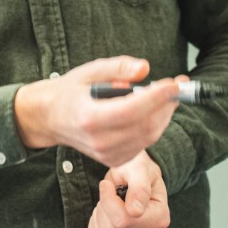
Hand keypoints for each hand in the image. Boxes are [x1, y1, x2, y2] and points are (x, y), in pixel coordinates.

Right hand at [13, 56, 182, 166]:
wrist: (50, 118)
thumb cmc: (70, 91)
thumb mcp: (89, 71)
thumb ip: (118, 68)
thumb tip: (144, 68)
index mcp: (90, 118)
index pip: (131, 111)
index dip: (157, 97)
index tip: (175, 83)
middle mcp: (99, 141)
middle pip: (146, 126)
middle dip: (166, 105)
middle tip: (177, 85)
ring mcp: (107, 154)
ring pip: (149, 136)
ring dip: (164, 114)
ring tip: (167, 94)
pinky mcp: (114, 159)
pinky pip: (144, 143)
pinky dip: (154, 126)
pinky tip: (153, 110)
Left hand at [87, 151, 170, 227]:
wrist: (133, 175)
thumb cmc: (137, 169)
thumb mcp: (139, 169)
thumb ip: (140, 188)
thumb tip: (135, 212)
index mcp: (160, 218)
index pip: (124, 220)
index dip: (109, 201)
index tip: (108, 184)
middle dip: (104, 207)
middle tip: (110, 191)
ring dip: (99, 215)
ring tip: (110, 201)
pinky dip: (95, 224)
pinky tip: (106, 212)